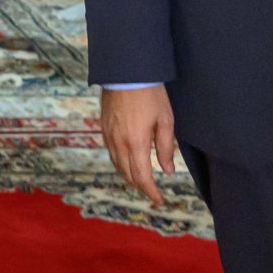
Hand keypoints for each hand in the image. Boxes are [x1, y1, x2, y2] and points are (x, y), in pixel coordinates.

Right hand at [101, 85, 178, 207]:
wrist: (126, 73)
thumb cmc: (150, 95)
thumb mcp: (166, 120)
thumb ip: (166, 148)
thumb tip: (167, 170)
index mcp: (136, 143)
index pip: (142, 177)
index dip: (151, 192)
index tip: (160, 200)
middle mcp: (119, 143)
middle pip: (128, 175)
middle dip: (141, 187)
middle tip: (152, 192)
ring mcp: (109, 136)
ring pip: (117, 165)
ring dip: (130, 176)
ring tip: (142, 180)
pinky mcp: (104, 128)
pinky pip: (111, 153)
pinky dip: (120, 164)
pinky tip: (128, 162)